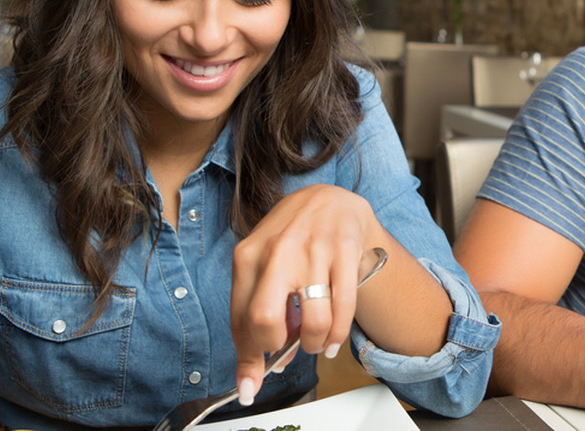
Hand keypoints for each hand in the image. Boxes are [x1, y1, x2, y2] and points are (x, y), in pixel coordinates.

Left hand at [229, 184, 380, 404]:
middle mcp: (277, 251)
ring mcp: (313, 250)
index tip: (250, 385)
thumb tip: (259, 366)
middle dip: (277, 347)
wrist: (329, 199)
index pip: (239, 319)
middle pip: (265, 319)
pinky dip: (339, 335)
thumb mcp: (262, 265)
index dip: (246, 359)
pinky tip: (334, 340)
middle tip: (287, 348)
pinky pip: (344, 308)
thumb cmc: (290, 239)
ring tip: (316, 343)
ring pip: (313, 320)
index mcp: (247, 255)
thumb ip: (256, 309)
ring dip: (315, 344)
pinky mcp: (344, 251)